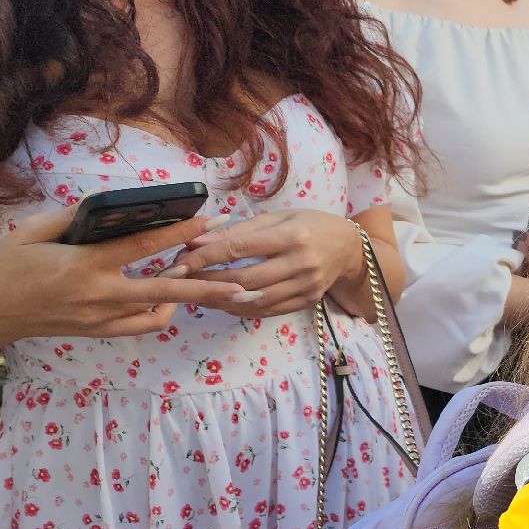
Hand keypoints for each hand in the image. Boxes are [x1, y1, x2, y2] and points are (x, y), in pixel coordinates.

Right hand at [0, 207, 249, 340]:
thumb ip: (76, 216)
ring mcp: (102, 318)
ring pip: (159, 314)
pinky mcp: (100, 331)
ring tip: (204, 282)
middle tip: (239, 281)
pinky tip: (168, 298)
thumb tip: (114, 205)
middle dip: (206, 285)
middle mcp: (100, 295)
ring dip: (184, 299)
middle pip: (166, 292)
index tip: (210, 222)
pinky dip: (161, 312)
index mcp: (85, 265)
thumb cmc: (10, 265)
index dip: (180, 234)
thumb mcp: (35, 230)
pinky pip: (142, 325)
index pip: (144, 247)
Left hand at [184, 209, 364, 318]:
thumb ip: (237, 231)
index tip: (179, 261)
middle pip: (244, 279)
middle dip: (207, 281)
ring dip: (219, 300)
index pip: (239, 248)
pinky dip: (240, 309)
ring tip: (196, 294)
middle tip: (182, 280)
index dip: (205, 256)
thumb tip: (195, 242)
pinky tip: (223, 302)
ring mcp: (306, 286)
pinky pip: (267, 310)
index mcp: (292, 235)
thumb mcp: (277, 218)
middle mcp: (301, 263)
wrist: (349, 247)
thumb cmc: (309, 225)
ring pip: (254, 300)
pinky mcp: (307, 301)